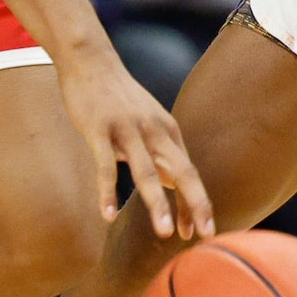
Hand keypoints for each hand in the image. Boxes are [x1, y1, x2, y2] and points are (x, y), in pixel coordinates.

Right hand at [56, 47, 209, 238]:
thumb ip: (160, 152)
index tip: (202, 233)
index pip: (188, 174)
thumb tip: (172, 185)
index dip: (196, 204)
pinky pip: (105, 166)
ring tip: (163, 233)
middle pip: (181, 172)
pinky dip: (107, 192)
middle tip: (206, 235)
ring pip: (145, 172)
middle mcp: (154, 131)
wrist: (90, 61)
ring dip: (156, 204)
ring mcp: (127, 130)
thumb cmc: (119, 97)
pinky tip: (107, 216)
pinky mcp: (99, 130)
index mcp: (167, 132)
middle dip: (195, 205)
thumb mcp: (148, 122)